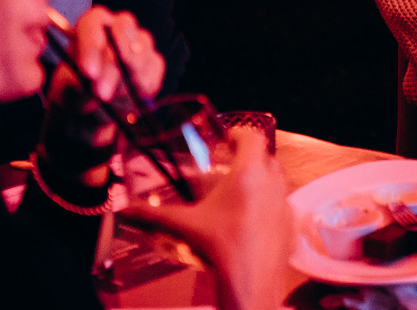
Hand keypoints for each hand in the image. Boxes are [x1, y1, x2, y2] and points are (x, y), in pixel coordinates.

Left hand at [40, 7, 164, 184]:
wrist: (92, 117)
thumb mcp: (67, 92)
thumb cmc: (75, 97)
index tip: (89, 73)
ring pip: (143, 44)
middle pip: (124, 26)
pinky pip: (155, 65)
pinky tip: (134, 95)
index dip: (92, 45)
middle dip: (117, 56)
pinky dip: (146, 82)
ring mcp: (136, 43)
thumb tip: (92, 79)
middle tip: (107, 88)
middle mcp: (114, 29)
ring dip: (131, 72)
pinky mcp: (152, 62)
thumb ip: (76, 82)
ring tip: (116, 96)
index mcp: (88, 29)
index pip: (93, 23)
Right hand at [121, 131, 290, 309]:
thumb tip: (126, 211)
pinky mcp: (290, 226)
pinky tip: (250, 223)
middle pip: (266, 158)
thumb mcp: (183, 226)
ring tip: (238, 196)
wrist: (249, 284)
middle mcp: (272, 184)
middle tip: (229, 168)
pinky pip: (281, 208)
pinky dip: (268, 208)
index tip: (229, 138)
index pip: (253, 137)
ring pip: (277, 182)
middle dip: (249, 160)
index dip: (241, 132)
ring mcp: (284, 205)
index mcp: (248, 174)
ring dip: (261, 183)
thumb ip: (151, 215)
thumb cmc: (220, 249)